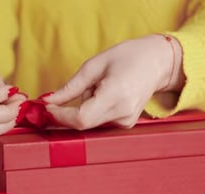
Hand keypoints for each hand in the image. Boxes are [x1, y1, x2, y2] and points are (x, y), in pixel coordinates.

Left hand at [45, 34, 183, 129]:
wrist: (157, 63)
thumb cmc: (128, 57)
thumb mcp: (95, 65)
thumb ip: (71, 87)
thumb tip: (49, 101)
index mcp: (116, 95)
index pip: (81, 118)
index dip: (60, 116)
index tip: (47, 106)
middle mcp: (123, 113)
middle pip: (83, 124)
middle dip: (67, 113)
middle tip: (66, 95)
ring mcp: (126, 121)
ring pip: (89, 123)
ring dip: (82, 109)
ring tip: (98, 87)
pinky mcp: (126, 124)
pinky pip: (98, 122)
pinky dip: (93, 110)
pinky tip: (105, 95)